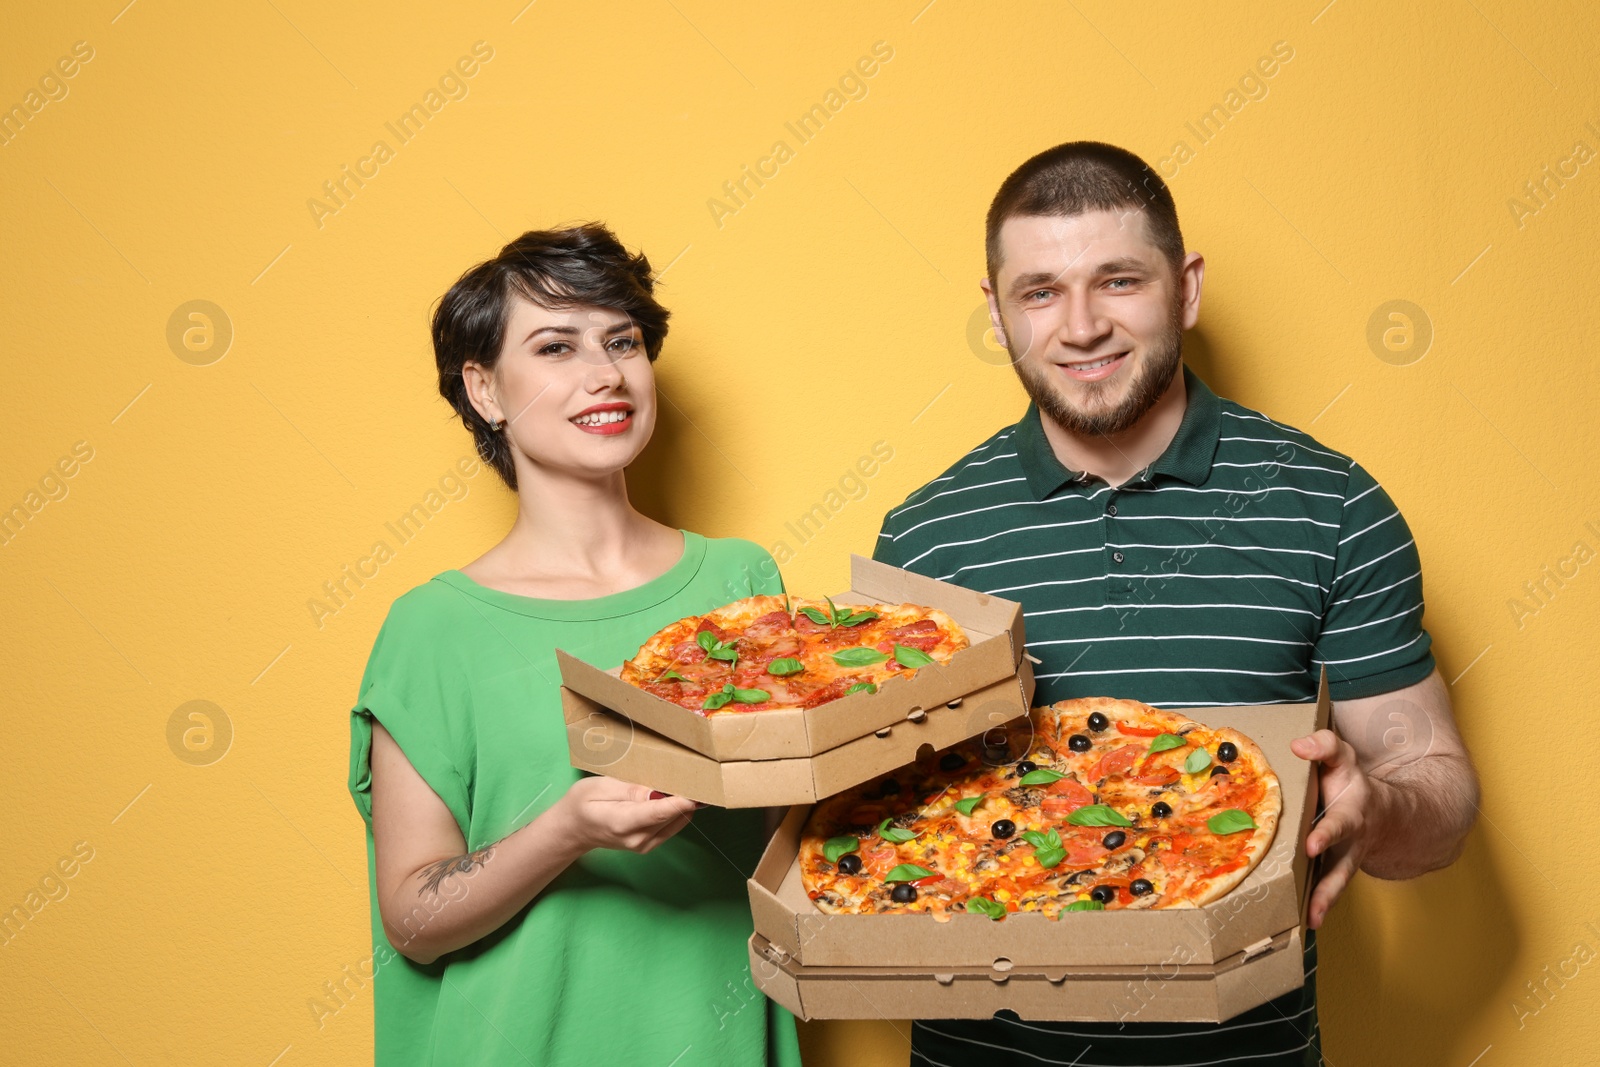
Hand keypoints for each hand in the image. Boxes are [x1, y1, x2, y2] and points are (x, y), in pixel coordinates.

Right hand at [555, 776, 697, 854]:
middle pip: (673, 815)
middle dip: (684, 795)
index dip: (682, 800)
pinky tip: (675, 795)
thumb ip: (629, 790)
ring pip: (676, 820)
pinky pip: (673, 825)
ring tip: (684, 780)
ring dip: (682, 802)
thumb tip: (656, 793)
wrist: (574, 829)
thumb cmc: (582, 803)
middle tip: (694, 773)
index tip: (700, 788)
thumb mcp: (600, 787)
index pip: (659, 812)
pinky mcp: (651, 844)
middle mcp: (637, 839)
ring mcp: (645, 845)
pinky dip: (677, 810)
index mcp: (621, 823)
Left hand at [1289, 729, 1387, 929]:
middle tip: (1315, 905)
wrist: (1384, 812)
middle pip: (1341, 867)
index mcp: (1351, 814)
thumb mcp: (1343, 758)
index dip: (1326, 834)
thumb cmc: (1352, 783)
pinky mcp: (1337, 870)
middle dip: (1329, 885)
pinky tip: (1304, 919)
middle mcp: (1350, 843)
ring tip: (1311, 920)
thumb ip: (1324, 747)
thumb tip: (1298, 745)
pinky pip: (1329, 889)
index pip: (1338, 824)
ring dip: (1325, 902)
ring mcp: (1345, 860)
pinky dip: (1318, 904)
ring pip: (1337, 884)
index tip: (1312, 845)